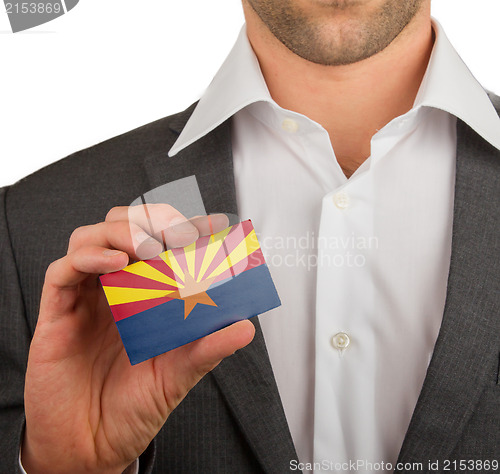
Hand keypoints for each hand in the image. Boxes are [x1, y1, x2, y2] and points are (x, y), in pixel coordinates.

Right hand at [22, 205, 254, 473]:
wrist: (92, 446)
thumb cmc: (133, 406)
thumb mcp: (178, 374)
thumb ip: (208, 348)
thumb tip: (246, 327)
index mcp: (144, 296)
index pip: (163, 245)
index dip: (187, 227)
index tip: (214, 224)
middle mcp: (115, 289)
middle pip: (124, 228)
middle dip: (153, 220)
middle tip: (180, 232)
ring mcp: (86, 297)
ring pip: (91, 237)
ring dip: (122, 231)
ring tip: (149, 247)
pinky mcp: (57, 313)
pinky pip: (63, 270)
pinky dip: (88, 257)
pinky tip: (115, 262)